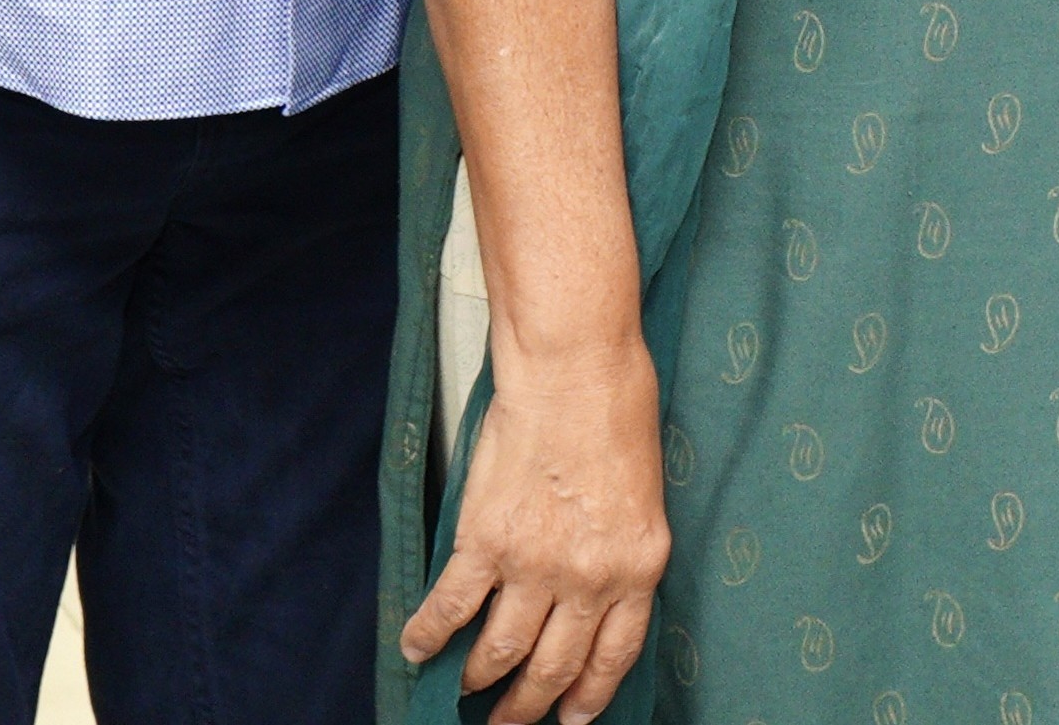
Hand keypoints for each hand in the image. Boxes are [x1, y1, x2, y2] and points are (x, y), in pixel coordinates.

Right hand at [401, 336, 673, 721]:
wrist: (574, 369)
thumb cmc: (614, 412)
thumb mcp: (643, 496)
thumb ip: (619, 553)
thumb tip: (588, 598)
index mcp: (638, 566)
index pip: (613, 655)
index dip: (588, 695)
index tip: (573, 718)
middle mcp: (589, 577)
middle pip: (553, 666)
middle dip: (528, 706)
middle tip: (509, 722)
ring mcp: (533, 564)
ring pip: (500, 651)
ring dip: (478, 679)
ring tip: (466, 690)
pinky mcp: (484, 541)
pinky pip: (449, 608)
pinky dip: (428, 635)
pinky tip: (416, 648)